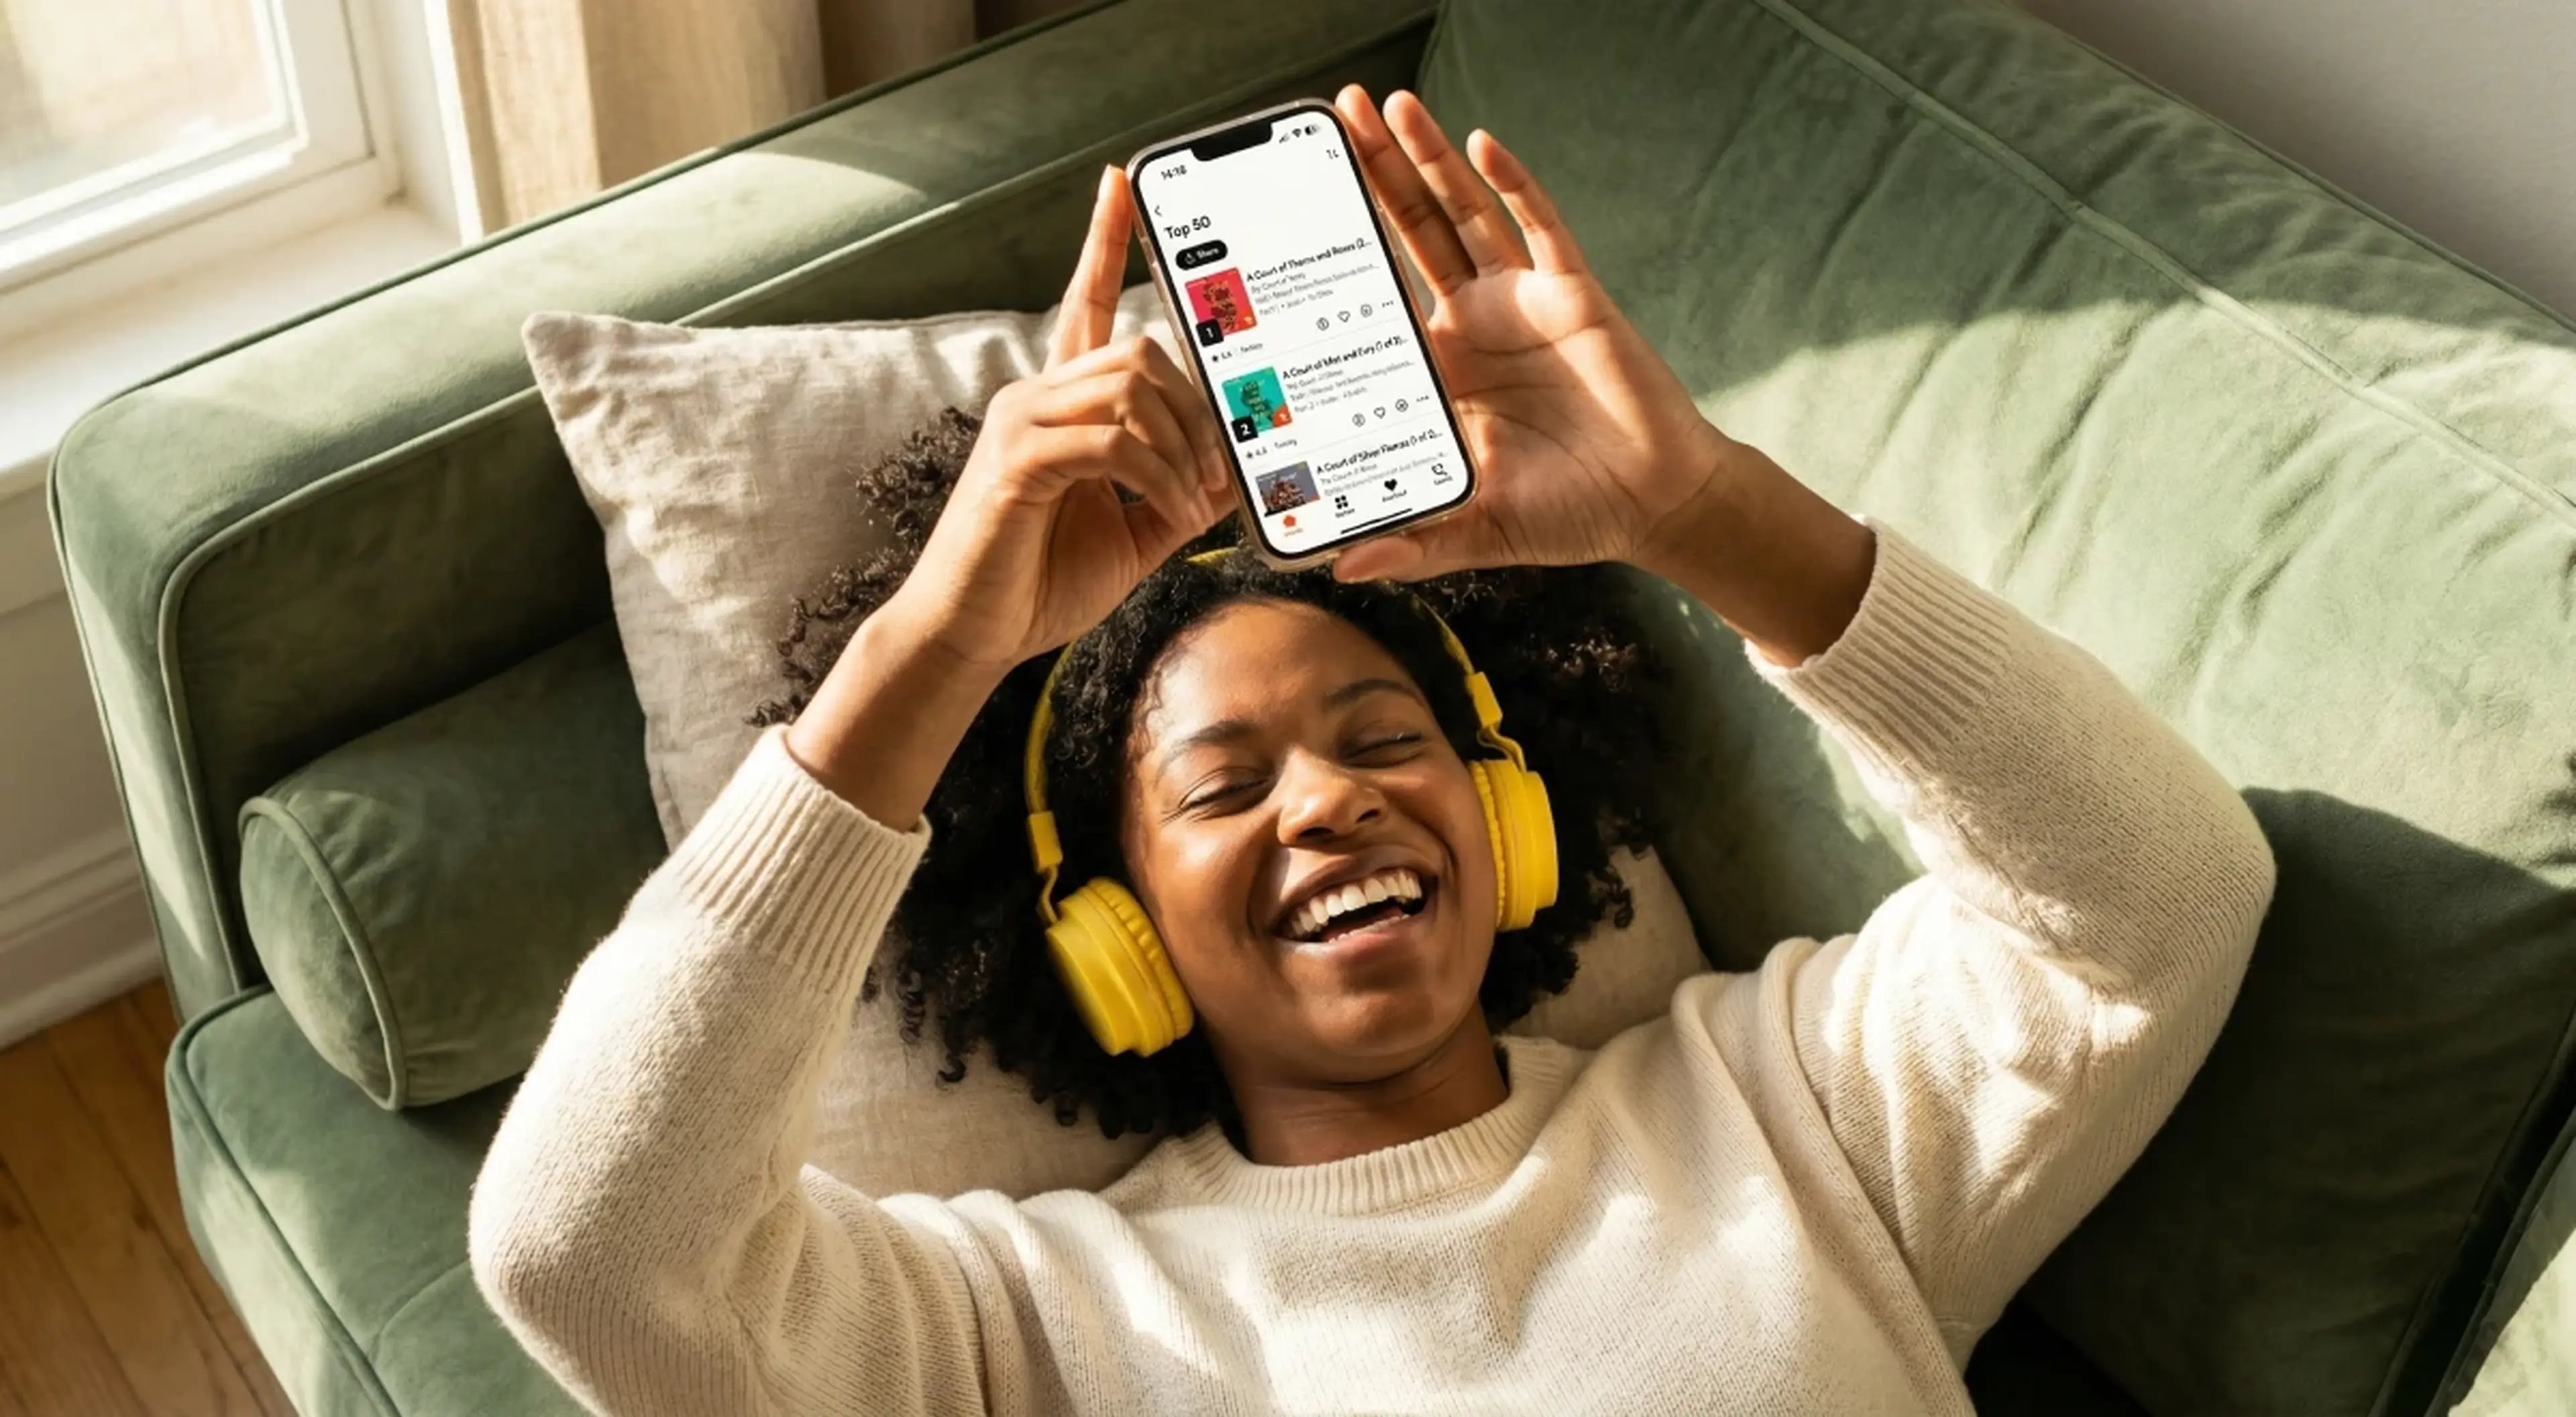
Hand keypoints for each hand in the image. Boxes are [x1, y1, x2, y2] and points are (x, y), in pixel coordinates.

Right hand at [889, 166, 1231, 671]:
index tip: (1119, 185)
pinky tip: (1172, 510)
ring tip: (1194, 502)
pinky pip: (1111, 440)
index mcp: (1061, 405)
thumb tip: (1238, 470)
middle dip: (1198, 410)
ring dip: (1183, 446)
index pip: (1086, 303)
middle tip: (1219, 474)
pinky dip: (1158, 474)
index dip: (1103, 241)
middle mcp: (1035, 396)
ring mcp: (1021, 422)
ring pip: (1130, 387)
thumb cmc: (1042, 583)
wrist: (973, 635)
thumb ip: (1180, 494)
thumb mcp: (1135, 534)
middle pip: (1139, 351)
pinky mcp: (1019, 460)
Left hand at [1325, 87, 1738, 583]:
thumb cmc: (1569, 514)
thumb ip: (1416, 545)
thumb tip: (1345, 567)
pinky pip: (1538, 226)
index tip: (1291, 211)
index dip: (1337, 252)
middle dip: (1371, 174)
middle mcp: (1473, 324)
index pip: (1374, 297)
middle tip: (1330, 117)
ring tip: (1386, 105)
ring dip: (1426, 160)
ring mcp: (1522, 302)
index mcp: (1438, 370)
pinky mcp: (1572, 294)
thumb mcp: (1477, 532)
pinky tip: (1480, 143)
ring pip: (1462, 214)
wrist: (1654, 504)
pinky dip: (1511, 182)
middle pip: (1408, 232)